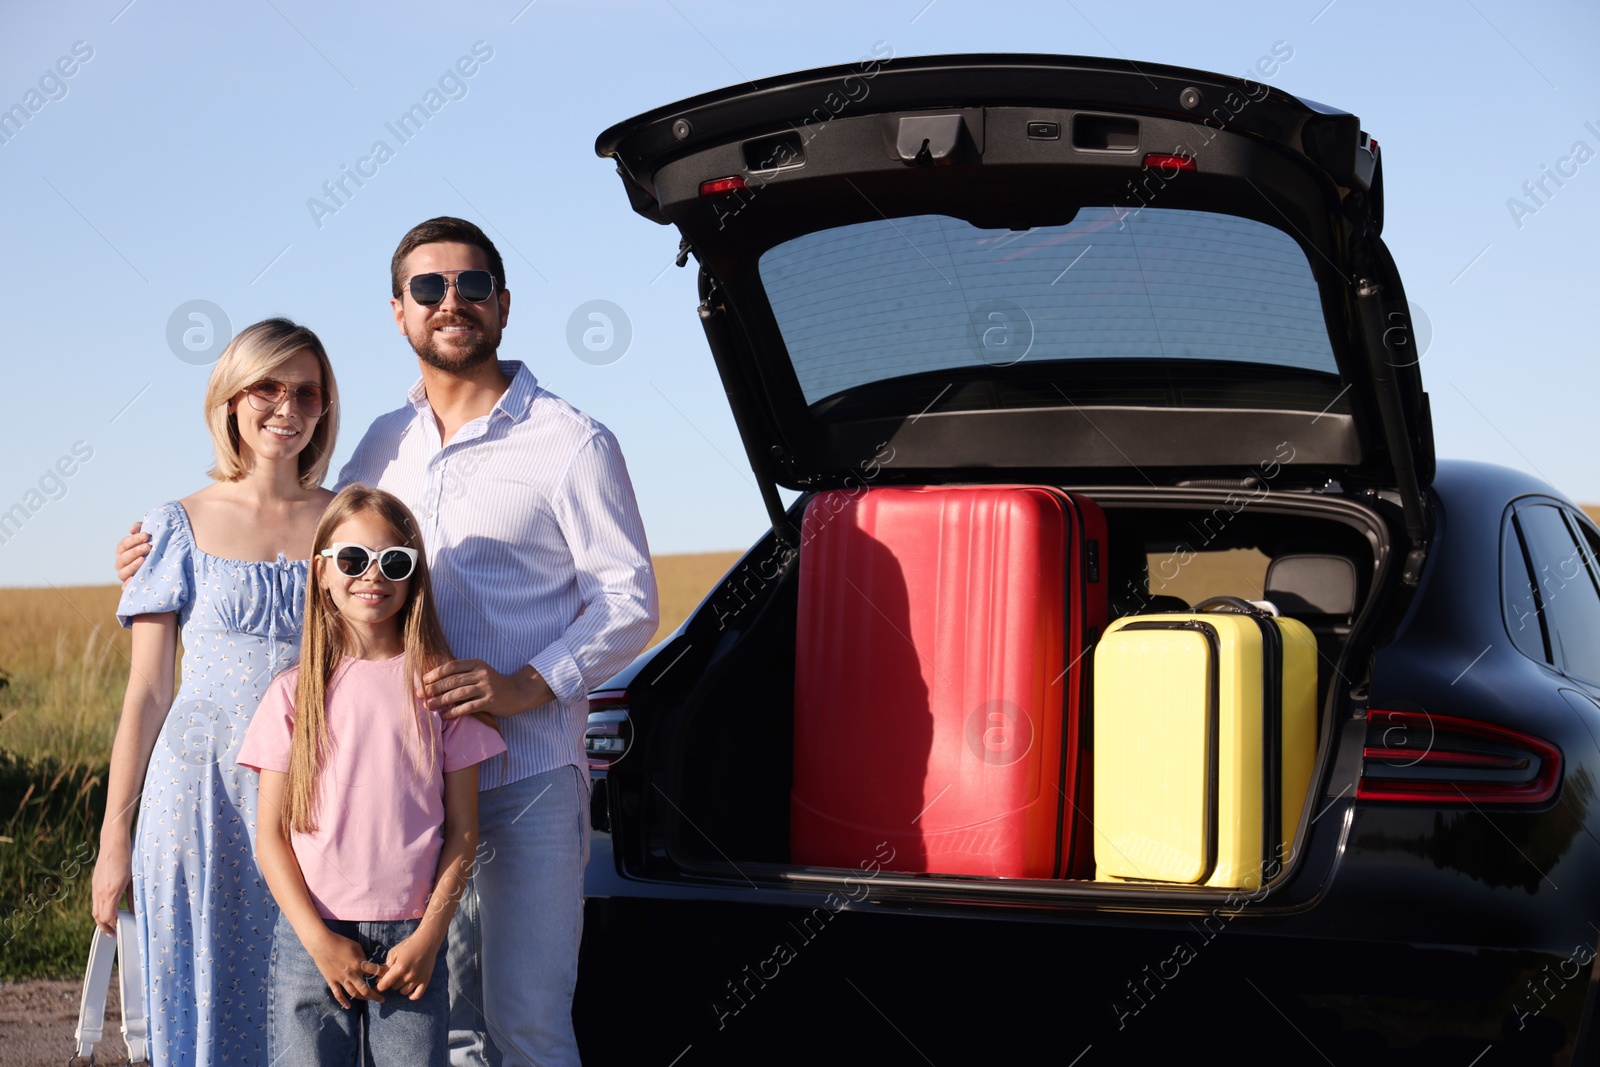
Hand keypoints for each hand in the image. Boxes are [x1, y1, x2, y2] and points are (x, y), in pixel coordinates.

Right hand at [90, 838, 131, 936]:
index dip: (113, 926)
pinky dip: (100, 909)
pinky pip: (95, 901)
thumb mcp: (135, 879)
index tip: (120, 930)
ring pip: (95, 910)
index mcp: (111, 892)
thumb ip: (134, 897)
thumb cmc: (127, 858)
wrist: (113, 842)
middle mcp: (100, 892)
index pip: (107, 917)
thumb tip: (135, 911)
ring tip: (110, 925)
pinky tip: (108, 909)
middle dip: (105, 927)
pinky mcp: (95, 883)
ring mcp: (96, 888)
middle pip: (98, 917)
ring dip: (101, 920)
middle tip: (113, 933)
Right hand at [115, 522, 149, 582]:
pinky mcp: (131, 586)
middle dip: (135, 551)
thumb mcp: (148, 537)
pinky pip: (126, 587)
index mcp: (122, 551)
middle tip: (148, 547)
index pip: (123, 545)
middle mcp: (121, 564)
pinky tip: (134, 579)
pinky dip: (128, 584)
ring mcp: (125, 575)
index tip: (147, 535)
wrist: (163, 564)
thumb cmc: (153, 547)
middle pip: (123, 558)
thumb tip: (133, 530)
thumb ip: (140, 529)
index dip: (134, 539)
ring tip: (144, 560)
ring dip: (132, 566)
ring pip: (123, 572)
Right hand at [307, 930, 386, 1008]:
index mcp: (359, 964)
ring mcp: (341, 979)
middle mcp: (352, 974)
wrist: (322, 944)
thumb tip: (368, 966)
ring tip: (370, 1000)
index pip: (376, 971)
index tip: (390, 977)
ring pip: (354, 993)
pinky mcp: (332, 981)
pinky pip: (338, 994)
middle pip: (366, 989)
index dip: (384, 975)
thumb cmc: (340, 942)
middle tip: (382, 999)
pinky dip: (343, 1002)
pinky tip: (349, 1006)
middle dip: (375, 995)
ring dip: (363, 998)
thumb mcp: (356, 946)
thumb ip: (363, 957)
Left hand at [375, 931, 441, 1000]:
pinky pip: (417, 995)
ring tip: (402, 979)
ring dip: (401, 987)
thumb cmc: (408, 945)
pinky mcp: (426, 980)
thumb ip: (385, 966)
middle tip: (394, 975)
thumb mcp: (393, 952)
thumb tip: (380, 978)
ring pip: (404, 992)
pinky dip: (412, 995)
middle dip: (392, 982)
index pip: (384, 984)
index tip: (376, 986)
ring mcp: (418, 979)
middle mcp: (409, 975)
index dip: (378, 986)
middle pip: (394, 987)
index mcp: (399, 968)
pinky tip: (409, 989)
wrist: (427, 942)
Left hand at [421, 660, 553, 719]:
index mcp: (477, 664)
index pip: (452, 666)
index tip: (423, 680)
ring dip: (440, 700)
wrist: (518, 693)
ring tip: (428, 706)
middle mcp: (481, 674)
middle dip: (434, 688)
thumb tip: (436, 681)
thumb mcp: (481, 673)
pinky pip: (467, 707)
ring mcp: (486, 688)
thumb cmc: (494, 684)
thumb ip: (463, 674)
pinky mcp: (490, 702)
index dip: (436, 673)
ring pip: (458, 694)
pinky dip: (453, 712)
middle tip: (420, 694)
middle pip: (452, 680)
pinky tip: (443, 715)